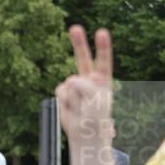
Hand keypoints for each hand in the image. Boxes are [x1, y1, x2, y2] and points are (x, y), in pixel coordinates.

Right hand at [55, 26, 112, 145]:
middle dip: (79, 43)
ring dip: (75, 97)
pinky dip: (66, 101)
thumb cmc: (96, 119)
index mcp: (103, 81)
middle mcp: (89, 81)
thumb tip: (69, 81)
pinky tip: (72, 109)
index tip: (102, 32)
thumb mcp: (96, 100)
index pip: (103, 61)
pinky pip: (62, 91)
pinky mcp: (64, 95)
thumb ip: (85, 85)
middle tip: (74, 28)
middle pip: (83, 59)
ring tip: (81, 109)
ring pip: (70, 82)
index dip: (102, 47)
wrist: (85, 136)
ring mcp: (75, 88)